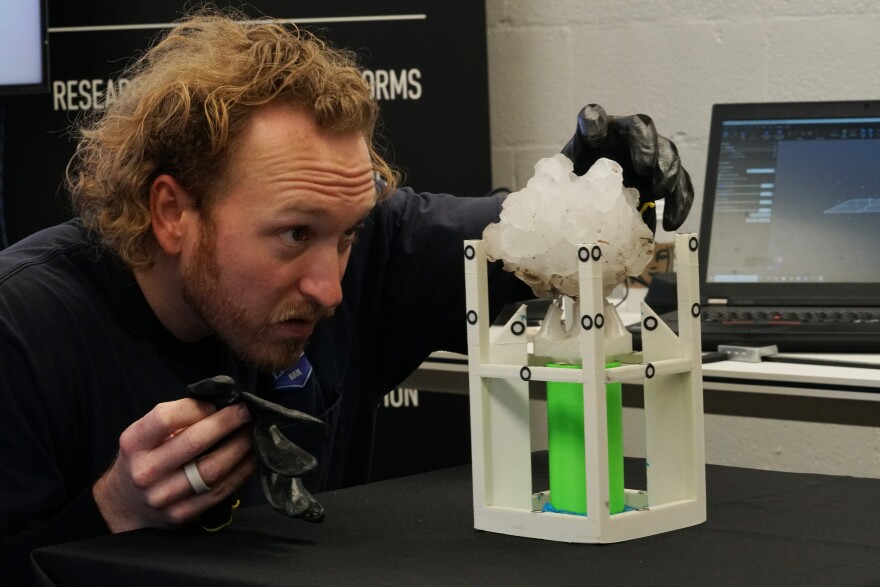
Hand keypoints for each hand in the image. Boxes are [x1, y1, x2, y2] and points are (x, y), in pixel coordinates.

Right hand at [92, 398, 255, 532]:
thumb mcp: (146, 435)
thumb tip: (220, 404)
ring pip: (212, 469)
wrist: (126, 504)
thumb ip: (176, 419)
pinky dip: (241, 472)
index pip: (166, 418)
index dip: (197, 407)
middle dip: (228, 422)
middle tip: (249, 410)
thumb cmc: (144, 458)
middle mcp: (145, 471)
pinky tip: (252, 458)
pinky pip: (220, 491)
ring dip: (240, 447)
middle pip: (194, 442)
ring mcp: (163, 496)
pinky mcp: (181, 514)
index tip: (216, 403)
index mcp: (134, 443)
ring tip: (255, 433)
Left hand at [560, 104, 693, 232]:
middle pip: (640, 127)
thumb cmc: (579, 193)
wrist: (598, 205)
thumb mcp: (567, 191)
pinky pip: (681, 182)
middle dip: (646, 145)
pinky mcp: (663, 173)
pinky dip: (680, 201)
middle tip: (644, 168)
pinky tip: (673, 222)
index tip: (594, 139)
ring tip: (660, 192)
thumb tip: (567, 214)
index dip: (594, 122)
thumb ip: (567, 194)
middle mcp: (624, 136)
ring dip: (667, 170)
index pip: (592, 117)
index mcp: (594, 135)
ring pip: (667, 150)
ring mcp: (648, 152)